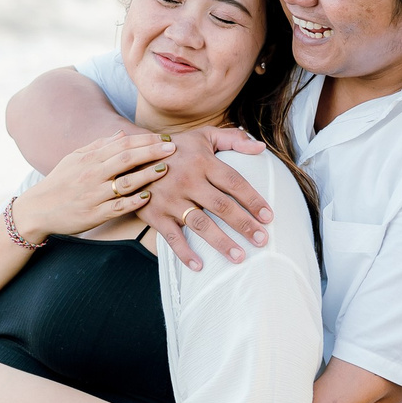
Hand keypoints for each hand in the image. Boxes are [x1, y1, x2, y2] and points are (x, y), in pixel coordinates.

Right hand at [9, 131, 173, 242]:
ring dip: (146, 175)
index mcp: (88, 159)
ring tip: (165, 169)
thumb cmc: (59, 182)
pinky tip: (148, 197)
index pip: (122, 145)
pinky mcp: (94, 215)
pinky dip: (133, 202)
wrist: (37, 210)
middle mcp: (91, 174)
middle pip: (126, 159)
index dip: (144, 140)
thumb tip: (122, 134)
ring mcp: (93, 195)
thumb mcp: (74, 159)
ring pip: (124, 183)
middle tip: (172, 148)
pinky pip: (117, 207)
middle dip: (151, 152)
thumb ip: (99, 146)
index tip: (163, 138)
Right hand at [146, 126, 271, 266]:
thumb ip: (233, 139)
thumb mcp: (203, 136)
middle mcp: (188, 180)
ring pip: (200, 224)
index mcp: (202, 161)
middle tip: (262, 240)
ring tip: (239, 258)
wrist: (132, 155)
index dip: (253, 200)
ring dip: (221, 242)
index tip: (269, 217)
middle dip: (244, 224)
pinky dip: (184, 252)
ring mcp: (170, 198)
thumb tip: (261, 147)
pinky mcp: (155, 213)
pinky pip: (172, 236)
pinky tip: (199, 266)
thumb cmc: (176, 148)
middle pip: (221, 206)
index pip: (234, 182)